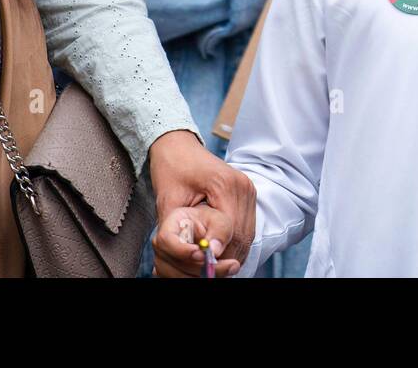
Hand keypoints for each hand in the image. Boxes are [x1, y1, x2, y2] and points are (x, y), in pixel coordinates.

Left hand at [148, 129, 255, 276]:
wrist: (177, 146)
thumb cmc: (170, 170)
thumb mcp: (168, 201)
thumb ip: (178, 231)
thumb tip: (191, 259)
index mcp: (225, 184)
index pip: (229, 229)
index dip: (217, 252)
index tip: (204, 265)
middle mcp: (243, 187)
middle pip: (242, 237)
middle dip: (224, 257)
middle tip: (206, 271)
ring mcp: (248, 190)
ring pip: (247, 236)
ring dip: (231, 253)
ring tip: (212, 265)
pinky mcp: (248, 196)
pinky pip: (246, 228)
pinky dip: (234, 244)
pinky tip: (219, 251)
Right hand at [152, 203, 240, 277]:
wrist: (206, 232)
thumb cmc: (211, 222)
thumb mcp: (219, 220)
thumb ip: (219, 232)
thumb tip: (213, 250)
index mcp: (170, 225)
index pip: (165, 239)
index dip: (181, 250)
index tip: (202, 255)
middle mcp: (163, 246)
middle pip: (175, 263)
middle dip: (202, 267)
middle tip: (230, 265)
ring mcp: (164, 262)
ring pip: (180, 276)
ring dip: (204, 276)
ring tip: (228, 268)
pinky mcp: (171, 274)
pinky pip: (183, 282)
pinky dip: (201, 279)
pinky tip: (216, 272)